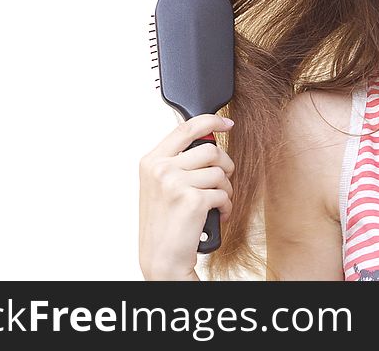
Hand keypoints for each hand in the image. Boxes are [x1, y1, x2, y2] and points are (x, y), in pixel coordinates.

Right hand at [138, 114, 234, 279]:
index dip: (211, 120)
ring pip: (220, 172)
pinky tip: (217, 214)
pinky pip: (224, 193)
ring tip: (217, 202)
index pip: (186, 128)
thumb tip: (207, 140)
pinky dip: (226, 206)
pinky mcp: (193, 200)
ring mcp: (175, 183)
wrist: (161, 258)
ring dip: (226, 189)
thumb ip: (177, 161)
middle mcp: (161, 169)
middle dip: (224, 166)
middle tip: (222, 180)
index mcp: (152, 161)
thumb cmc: (163, 223)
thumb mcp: (160, 185)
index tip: (226, 122)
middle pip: (211, 149)